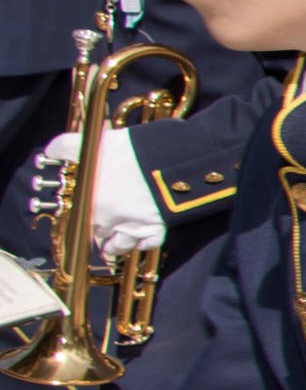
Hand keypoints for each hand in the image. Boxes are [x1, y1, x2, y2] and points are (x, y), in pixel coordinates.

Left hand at [43, 128, 161, 255]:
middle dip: (97, 232)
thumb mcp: (94, 143)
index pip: (76, 219)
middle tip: (98, 229)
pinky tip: (142, 241)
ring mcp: (132, 226)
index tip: (81, 216)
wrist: (169, 160)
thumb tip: (51, 150)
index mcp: (90, 201)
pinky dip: (144, 244)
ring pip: (119, 245)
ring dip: (116, 246)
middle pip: (96, 233)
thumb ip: (67, 147)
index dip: (79, 218)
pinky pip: (148, 244)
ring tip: (113, 246)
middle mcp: (108, 219)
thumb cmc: (131, 152)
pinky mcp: (156, 228)